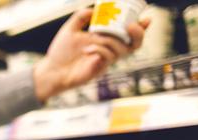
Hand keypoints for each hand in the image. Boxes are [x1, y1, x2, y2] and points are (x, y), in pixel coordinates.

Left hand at [33, 8, 149, 101]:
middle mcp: (109, 52)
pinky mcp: (99, 70)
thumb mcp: (70, 30)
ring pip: (121, 50)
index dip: (142, 28)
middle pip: (135, 45)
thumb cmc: (60, 53)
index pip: (129, 35)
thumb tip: (93, 9)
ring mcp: (105, 62)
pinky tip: (87, 49)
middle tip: (130, 26)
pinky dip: (99, 50)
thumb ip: (80, 17)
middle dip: (138, 34)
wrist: (51, 70)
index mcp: (106, 41)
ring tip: (95, 38)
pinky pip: (107, 58)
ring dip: (110, 41)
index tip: (146, 18)